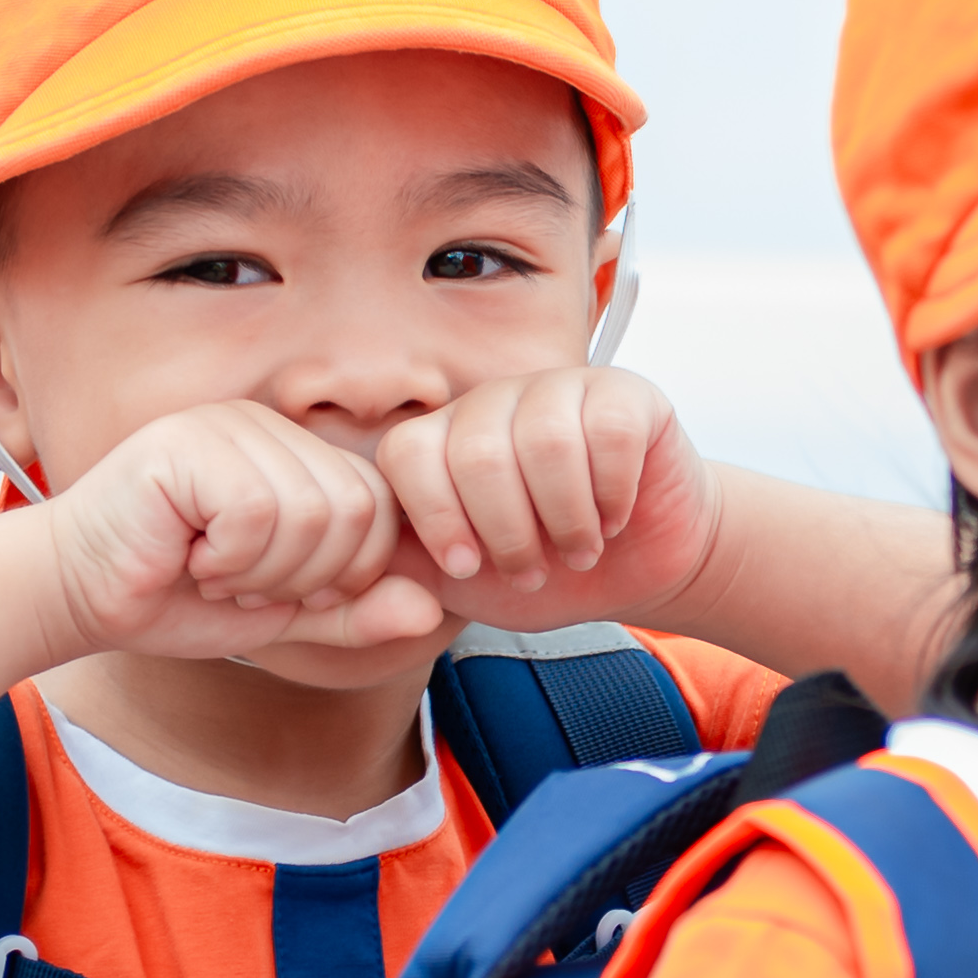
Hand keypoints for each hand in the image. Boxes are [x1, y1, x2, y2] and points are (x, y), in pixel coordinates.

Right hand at [26, 401, 448, 666]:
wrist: (78, 596)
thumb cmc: (175, 598)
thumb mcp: (284, 616)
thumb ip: (355, 614)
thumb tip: (433, 609)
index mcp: (295, 453)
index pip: (377, 507)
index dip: (346, 573)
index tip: (281, 592)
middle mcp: (266, 425)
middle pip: (355, 509)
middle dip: (304, 576)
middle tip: (240, 584)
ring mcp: (226, 425)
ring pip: (309, 512)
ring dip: (261, 572)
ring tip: (212, 571)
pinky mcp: (186, 443)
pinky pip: (255, 512)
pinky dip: (228, 559)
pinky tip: (187, 557)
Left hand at [367, 364, 722, 629]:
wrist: (642, 570)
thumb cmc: (550, 574)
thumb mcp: (464, 587)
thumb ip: (402, 572)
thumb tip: (335, 577)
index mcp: (443, 442)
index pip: (407, 453)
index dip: (434, 517)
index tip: (466, 568)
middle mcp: (493, 404)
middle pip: (477, 452)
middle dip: (507, 533)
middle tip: (534, 571)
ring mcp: (557, 390)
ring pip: (544, 441)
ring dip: (565, 520)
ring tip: (578, 551)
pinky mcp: (622, 394)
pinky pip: (608, 432)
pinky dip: (612, 494)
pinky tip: (615, 517)